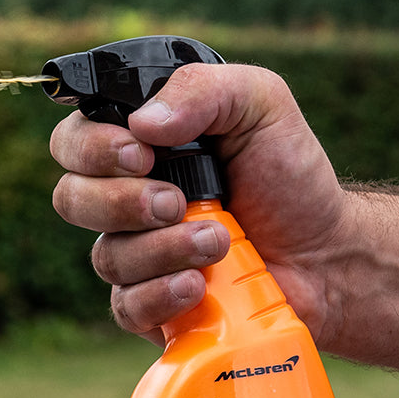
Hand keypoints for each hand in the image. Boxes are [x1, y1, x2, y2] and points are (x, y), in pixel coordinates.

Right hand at [49, 63, 353, 346]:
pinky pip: (126, 307)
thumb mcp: (261, 105)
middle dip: (120, 201)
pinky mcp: (154, 307)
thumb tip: (142, 123)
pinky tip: (197, 285)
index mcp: (140, 147)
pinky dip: (159, 295)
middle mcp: (128, 201)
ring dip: (162, 247)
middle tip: (177, 202)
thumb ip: (204, 90)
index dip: (92, 149)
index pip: (73, 142)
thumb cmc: (291, 178)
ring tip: (219, 241)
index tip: (142, 154)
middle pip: (71, 199)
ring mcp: (138, 258)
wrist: (327, 255)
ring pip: (106, 256)